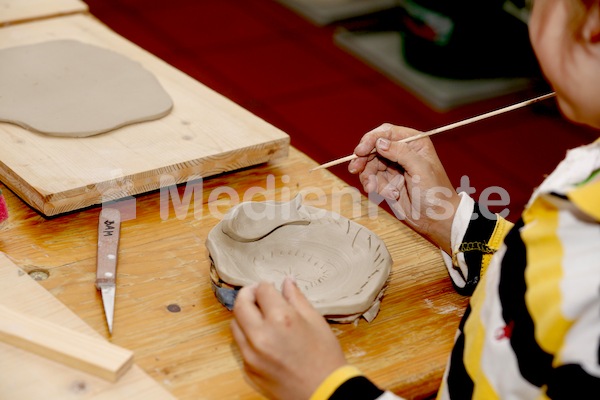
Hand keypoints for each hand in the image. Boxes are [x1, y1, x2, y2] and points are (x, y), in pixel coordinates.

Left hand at [231, 278, 346, 399]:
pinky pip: (240, 346)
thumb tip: (287, 282)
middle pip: (240, 304)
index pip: (262, 290)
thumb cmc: (325, 357)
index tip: (271, 287)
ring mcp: (251, 355)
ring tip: (259, 316)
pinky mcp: (248, 370)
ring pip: (234, 325)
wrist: (324, 392)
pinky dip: (247, 337)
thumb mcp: (315, 321)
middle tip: (257, 294)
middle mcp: (261, 335)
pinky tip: (262, 338)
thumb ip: (297, 298)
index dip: (266, 285)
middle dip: (248, 294)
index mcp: (280, 319)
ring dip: (244, 316)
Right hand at [348, 123, 459, 253]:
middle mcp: (403, 151)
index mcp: (414, 142)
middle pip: (374, 148)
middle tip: (355, 170)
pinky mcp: (388, 181)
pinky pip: (373, 179)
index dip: (371, 140)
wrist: (436, 219)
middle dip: (364, 160)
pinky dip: (375, 187)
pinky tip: (389, 195)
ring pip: (370, 165)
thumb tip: (379, 142)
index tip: (360, 151)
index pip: (387, 133)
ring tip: (372, 189)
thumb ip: (400, 152)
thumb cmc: (435, 192)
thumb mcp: (420, 169)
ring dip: (368, 177)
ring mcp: (394, 167)